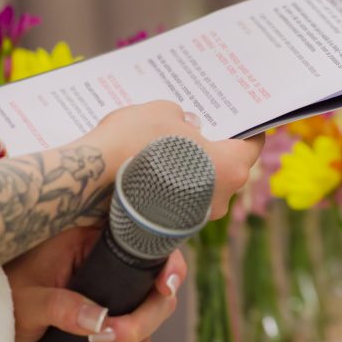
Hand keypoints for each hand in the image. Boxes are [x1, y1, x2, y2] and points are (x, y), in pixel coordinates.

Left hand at [4, 227, 186, 341]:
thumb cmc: (6, 294)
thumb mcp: (28, 296)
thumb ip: (62, 306)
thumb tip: (101, 322)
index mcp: (102, 253)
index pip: (154, 256)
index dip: (172, 270)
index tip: (164, 288)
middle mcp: (117, 284)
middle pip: (158, 309)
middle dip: (133, 331)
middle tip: (98, 339)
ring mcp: (115, 317)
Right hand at [85, 100, 262, 217]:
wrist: (88, 181)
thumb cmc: (135, 141)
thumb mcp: (164, 113)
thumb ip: (183, 118)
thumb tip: (187, 126)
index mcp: (231, 167)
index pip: (254, 145)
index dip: (250, 130)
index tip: (245, 121)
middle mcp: (221, 197)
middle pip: (228, 167)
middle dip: (215, 148)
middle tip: (202, 128)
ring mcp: (196, 217)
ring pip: (203, 186)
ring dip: (192, 168)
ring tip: (170, 145)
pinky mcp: (171, 228)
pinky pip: (181, 201)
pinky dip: (174, 184)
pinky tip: (154, 166)